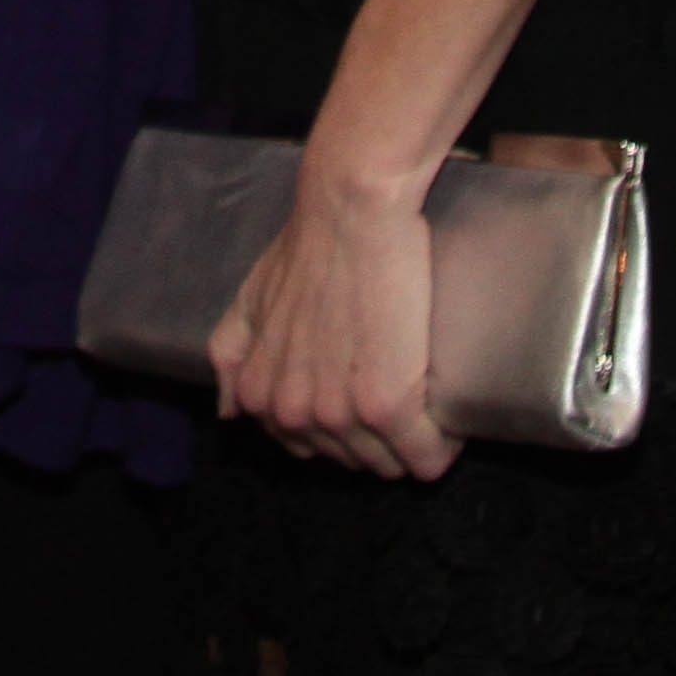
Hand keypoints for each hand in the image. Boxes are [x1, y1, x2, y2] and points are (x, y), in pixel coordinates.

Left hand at [210, 160, 453, 481]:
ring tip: (425, 396)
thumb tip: (228, 413)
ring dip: (412, 441)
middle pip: (353, 461)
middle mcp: (292, 415)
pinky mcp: (386, 405)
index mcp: (259, 396)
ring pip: (390, 465)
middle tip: (400, 386)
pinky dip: (442, 444)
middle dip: (378, 436)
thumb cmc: (307, 246)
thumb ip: (231, 355)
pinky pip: (427, 458)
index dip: (346, 423)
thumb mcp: (250, 299)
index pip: (312, 450)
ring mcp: (337, 414)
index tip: (367, 390)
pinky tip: (447, 416)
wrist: (350, 209)